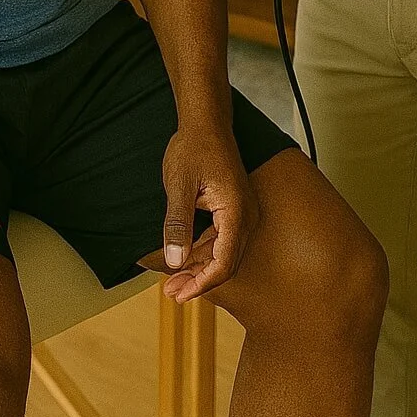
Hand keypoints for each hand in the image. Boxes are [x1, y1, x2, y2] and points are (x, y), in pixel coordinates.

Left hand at [160, 122, 256, 303]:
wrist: (206, 122)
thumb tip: (174, 262)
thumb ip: (177, 225)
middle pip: (225, 262)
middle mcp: (246, 215)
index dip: (201, 283)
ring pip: (222, 252)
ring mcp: (242, 212)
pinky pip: (221, 239)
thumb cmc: (193, 148)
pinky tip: (184, 258)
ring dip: (199, 268)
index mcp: (235, 211)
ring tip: (172, 281)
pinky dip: (202, 251)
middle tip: (170, 293)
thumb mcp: (179, 186)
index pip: (223, 262)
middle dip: (198, 281)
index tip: (180, 294)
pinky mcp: (234, 209)